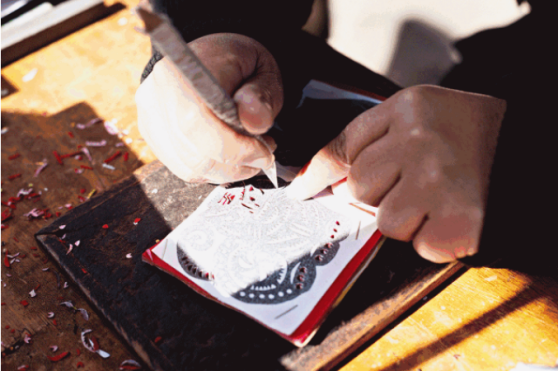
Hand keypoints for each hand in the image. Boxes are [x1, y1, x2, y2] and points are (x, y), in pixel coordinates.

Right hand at [136, 33, 282, 183]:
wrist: (207, 59)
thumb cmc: (238, 65)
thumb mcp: (263, 70)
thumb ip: (262, 95)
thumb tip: (254, 122)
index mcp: (185, 69)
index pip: (199, 121)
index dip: (235, 148)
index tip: (265, 152)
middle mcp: (159, 93)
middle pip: (195, 151)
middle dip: (237, 163)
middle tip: (263, 156)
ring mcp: (151, 116)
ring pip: (191, 167)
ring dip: (228, 170)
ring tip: (250, 155)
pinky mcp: (152, 135)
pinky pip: (184, 168)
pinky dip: (213, 169)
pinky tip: (229, 157)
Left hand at [286, 85, 505, 262]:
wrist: (527, 150)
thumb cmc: (469, 134)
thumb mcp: (419, 115)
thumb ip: (372, 140)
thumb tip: (327, 182)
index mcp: (407, 109)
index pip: (343, 147)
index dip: (319, 173)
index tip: (301, 191)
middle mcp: (418, 141)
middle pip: (358, 189)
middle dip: (376, 196)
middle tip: (411, 186)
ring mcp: (437, 181)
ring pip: (384, 221)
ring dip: (405, 219)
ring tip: (437, 200)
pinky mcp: (456, 219)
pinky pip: (417, 244)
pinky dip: (431, 239)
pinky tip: (452, 216)